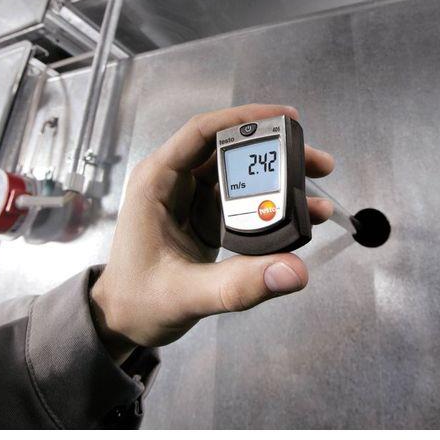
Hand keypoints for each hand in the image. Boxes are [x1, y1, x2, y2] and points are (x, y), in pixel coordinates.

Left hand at [91, 104, 333, 362]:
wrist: (123, 320)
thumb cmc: (138, 302)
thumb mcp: (185, 294)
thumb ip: (238, 285)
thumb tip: (295, 271)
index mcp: (157, 182)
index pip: (201, 132)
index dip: (243, 119)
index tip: (286, 118)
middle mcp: (175, 182)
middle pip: (229, 151)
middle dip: (274, 153)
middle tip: (316, 163)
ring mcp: (191, 199)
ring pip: (239, 175)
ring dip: (276, 179)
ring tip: (315, 191)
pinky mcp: (205, 218)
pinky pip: (242, 201)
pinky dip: (269, 205)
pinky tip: (297, 216)